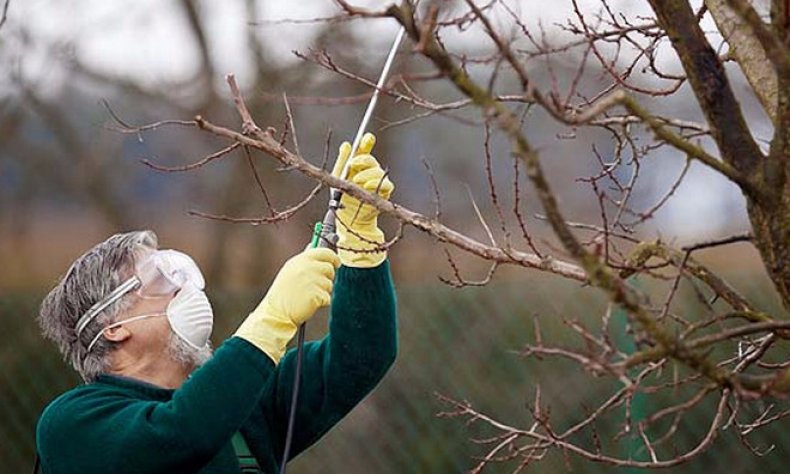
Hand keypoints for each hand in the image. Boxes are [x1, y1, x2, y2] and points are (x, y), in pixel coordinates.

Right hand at [234, 248, 340, 362]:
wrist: (277, 312)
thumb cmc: (284, 292)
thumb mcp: (290, 270)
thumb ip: (303, 259)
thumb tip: (311, 246)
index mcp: (300, 260)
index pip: (325, 252)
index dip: (333, 258)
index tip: (337, 263)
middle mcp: (306, 268)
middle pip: (329, 268)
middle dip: (327, 277)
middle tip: (316, 286)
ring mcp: (311, 281)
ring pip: (329, 284)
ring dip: (323, 291)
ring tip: (308, 296)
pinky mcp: (316, 294)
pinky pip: (327, 297)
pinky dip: (321, 302)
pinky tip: (309, 303)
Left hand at [332, 132, 394, 267]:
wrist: (347, 221)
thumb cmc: (341, 200)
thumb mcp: (337, 178)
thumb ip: (342, 162)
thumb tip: (346, 145)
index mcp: (357, 167)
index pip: (364, 151)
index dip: (367, 143)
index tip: (367, 137)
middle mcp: (368, 172)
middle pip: (371, 160)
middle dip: (363, 160)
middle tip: (354, 164)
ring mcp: (377, 183)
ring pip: (378, 171)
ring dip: (367, 174)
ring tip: (357, 181)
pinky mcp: (383, 194)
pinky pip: (386, 185)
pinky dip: (377, 184)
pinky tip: (367, 186)